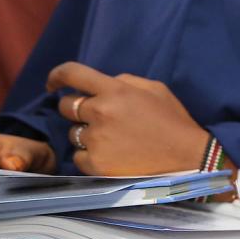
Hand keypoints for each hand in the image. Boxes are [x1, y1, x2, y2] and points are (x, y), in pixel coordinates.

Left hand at [48, 61, 208, 175]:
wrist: (187, 157)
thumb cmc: (172, 120)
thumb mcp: (154, 88)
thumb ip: (123, 81)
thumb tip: (99, 85)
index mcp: (115, 90)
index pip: (73, 74)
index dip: (57, 76)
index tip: (52, 84)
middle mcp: (101, 112)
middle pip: (66, 106)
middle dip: (77, 109)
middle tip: (98, 118)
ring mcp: (97, 140)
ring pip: (73, 133)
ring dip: (87, 134)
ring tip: (113, 140)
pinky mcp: (96, 164)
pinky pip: (78, 156)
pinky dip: (90, 156)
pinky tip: (112, 155)